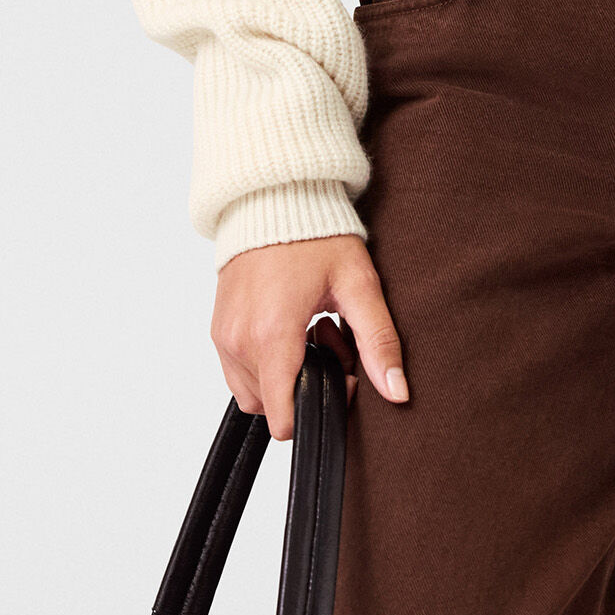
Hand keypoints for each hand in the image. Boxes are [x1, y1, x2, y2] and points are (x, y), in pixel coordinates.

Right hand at [212, 235, 408, 436]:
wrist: (273, 198)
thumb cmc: (314, 235)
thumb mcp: (358, 284)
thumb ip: (378, 341)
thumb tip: (397, 391)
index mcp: (272, 334)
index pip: (283, 416)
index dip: (318, 408)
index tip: (340, 375)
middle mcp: (240, 341)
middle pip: (273, 406)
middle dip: (305, 387)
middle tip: (332, 341)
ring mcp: (224, 337)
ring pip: (254, 392)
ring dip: (284, 376)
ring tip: (310, 332)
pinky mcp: (217, 330)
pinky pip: (238, 371)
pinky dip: (265, 363)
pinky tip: (289, 328)